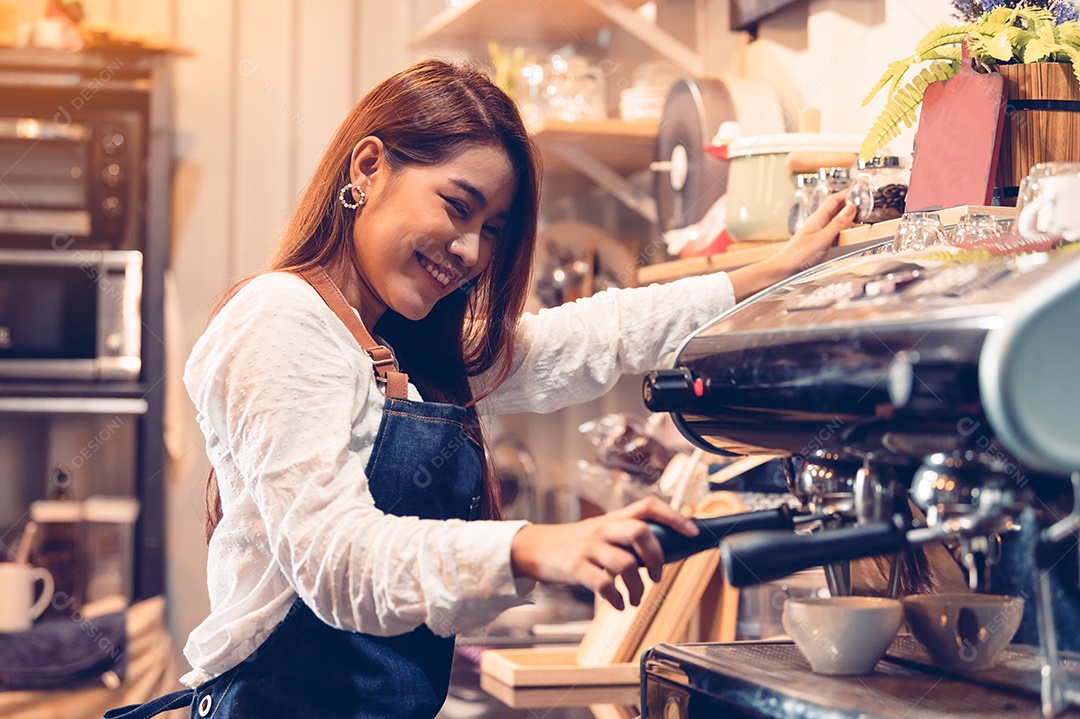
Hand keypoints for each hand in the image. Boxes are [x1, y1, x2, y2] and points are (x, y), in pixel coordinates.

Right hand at [510, 497, 698, 609]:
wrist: (535, 549)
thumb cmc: (576, 544)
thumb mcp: (601, 533)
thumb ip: (627, 539)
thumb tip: (665, 553)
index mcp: (613, 519)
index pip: (647, 507)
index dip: (674, 517)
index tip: (692, 532)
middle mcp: (603, 529)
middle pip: (640, 532)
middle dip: (656, 557)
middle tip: (657, 576)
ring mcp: (589, 548)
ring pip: (625, 563)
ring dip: (638, 587)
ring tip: (636, 598)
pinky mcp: (576, 568)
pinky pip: (604, 585)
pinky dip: (617, 599)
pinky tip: (618, 604)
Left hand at [771, 191, 857, 275]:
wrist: (783, 269)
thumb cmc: (797, 256)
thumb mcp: (822, 239)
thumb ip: (837, 224)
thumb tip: (851, 208)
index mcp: (817, 218)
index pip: (835, 199)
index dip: (848, 193)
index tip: (861, 190)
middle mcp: (818, 223)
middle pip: (837, 208)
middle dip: (851, 204)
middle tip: (866, 204)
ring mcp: (818, 232)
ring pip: (837, 220)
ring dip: (849, 218)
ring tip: (862, 218)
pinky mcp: (819, 242)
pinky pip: (835, 231)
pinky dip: (845, 230)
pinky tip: (850, 234)